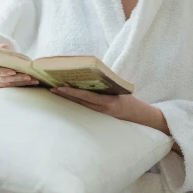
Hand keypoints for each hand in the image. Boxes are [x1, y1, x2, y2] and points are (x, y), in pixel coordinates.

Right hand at [0, 43, 40, 88]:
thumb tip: (5, 47)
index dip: (2, 72)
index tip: (13, 72)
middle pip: (3, 80)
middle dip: (17, 78)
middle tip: (28, 76)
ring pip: (9, 84)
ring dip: (22, 83)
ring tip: (34, 80)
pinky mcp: (0, 87)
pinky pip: (12, 86)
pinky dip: (22, 84)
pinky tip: (32, 82)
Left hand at [50, 86, 170, 135]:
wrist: (141, 118)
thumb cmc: (132, 102)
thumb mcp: (121, 91)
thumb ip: (107, 85)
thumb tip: (93, 74)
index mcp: (108, 103)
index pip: (87, 97)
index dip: (72, 92)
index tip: (60, 87)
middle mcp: (102, 110)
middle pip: (80, 102)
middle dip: (65, 95)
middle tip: (50, 89)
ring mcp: (101, 115)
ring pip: (81, 106)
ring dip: (68, 99)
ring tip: (55, 92)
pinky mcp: (101, 117)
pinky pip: (86, 109)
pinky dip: (77, 103)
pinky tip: (68, 99)